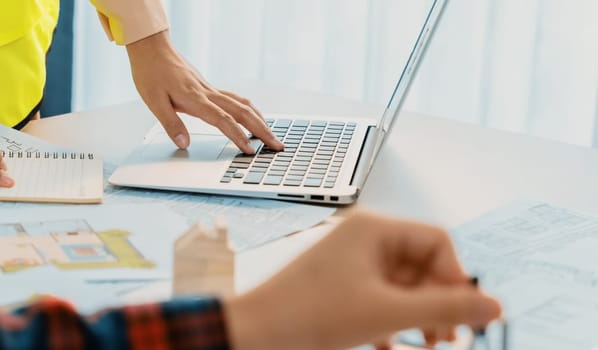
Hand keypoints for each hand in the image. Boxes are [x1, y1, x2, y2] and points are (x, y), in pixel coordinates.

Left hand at [126, 31, 282, 153]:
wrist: (152, 48)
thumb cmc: (150, 73)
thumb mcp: (154, 102)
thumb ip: (171, 124)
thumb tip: (184, 144)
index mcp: (195, 99)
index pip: (223, 120)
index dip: (238, 136)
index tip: (250, 150)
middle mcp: (208, 93)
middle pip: (242, 112)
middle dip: (262, 130)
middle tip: (277, 145)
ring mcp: (210, 89)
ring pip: (242, 104)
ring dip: (259, 120)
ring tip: (271, 135)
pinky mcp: (208, 87)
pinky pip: (235, 99)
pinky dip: (249, 109)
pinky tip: (253, 116)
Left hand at [224, 212, 501, 349]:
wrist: (254, 334)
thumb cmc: (307, 314)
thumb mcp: (386, 313)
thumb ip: (444, 309)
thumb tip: (493, 306)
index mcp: (372, 229)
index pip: (437, 241)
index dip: (456, 277)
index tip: (464, 314)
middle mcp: (361, 239)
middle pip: (422, 265)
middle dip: (438, 303)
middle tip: (447, 338)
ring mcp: (349, 263)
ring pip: (403, 286)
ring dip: (417, 316)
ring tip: (425, 344)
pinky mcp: (339, 287)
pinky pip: (380, 299)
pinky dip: (391, 322)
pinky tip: (386, 344)